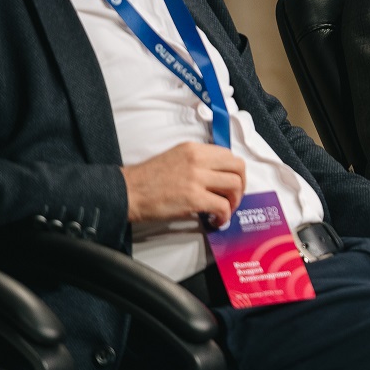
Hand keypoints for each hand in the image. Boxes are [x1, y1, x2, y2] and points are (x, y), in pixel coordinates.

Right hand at [121, 142, 245, 225]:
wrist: (127, 192)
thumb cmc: (148, 179)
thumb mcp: (176, 158)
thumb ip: (198, 162)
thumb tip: (218, 177)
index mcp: (194, 149)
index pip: (229, 155)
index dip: (236, 172)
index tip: (232, 184)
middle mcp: (198, 160)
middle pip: (238, 168)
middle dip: (241, 185)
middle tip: (233, 198)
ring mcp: (197, 178)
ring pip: (234, 186)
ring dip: (234, 202)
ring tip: (224, 211)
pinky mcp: (194, 198)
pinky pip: (222, 206)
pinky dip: (224, 216)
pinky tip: (216, 221)